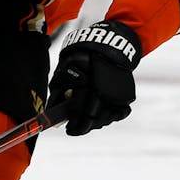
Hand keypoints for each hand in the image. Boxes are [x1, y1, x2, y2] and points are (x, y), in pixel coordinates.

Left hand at [48, 21, 140, 135]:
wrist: (107, 48)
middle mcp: (107, 95)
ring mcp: (119, 97)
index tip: (69, 130)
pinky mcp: (127, 96)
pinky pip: (118, 113)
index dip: (75, 127)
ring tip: (87, 119)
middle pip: (95, 121)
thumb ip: (58, 95)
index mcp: (89, 89)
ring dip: (96, 122)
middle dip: (84, 126)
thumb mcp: (63, 74)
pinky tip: (101, 112)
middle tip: (75, 127)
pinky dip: (110, 115)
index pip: (82, 116)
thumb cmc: (80, 60)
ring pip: (107, 119)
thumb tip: (52, 114)